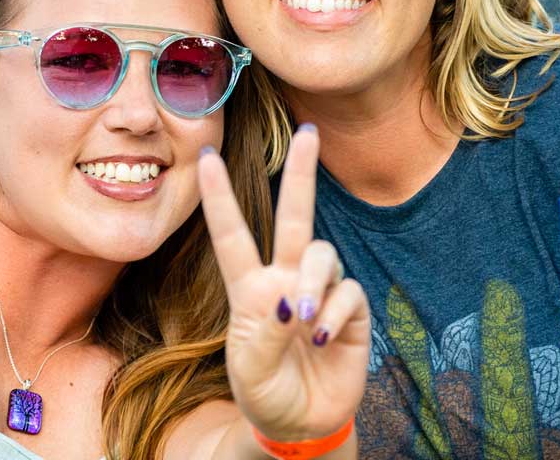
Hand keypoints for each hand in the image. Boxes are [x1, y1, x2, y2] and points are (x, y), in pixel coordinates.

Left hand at [198, 124, 369, 440]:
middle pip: (294, 216)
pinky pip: (348, 292)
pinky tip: (322, 339)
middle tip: (309, 133)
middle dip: (301, 174)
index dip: (219, 197)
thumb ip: (264, 332)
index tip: (208, 157)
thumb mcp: (249, 368)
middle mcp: (286, 280)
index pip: (233, 235)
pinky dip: (335, 314)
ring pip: (323, 254)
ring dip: (314, 282)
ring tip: (304, 322)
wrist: (300, 426)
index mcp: (250, 289)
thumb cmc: (265, 392)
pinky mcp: (351, 312)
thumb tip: (291, 300)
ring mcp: (320, 292)